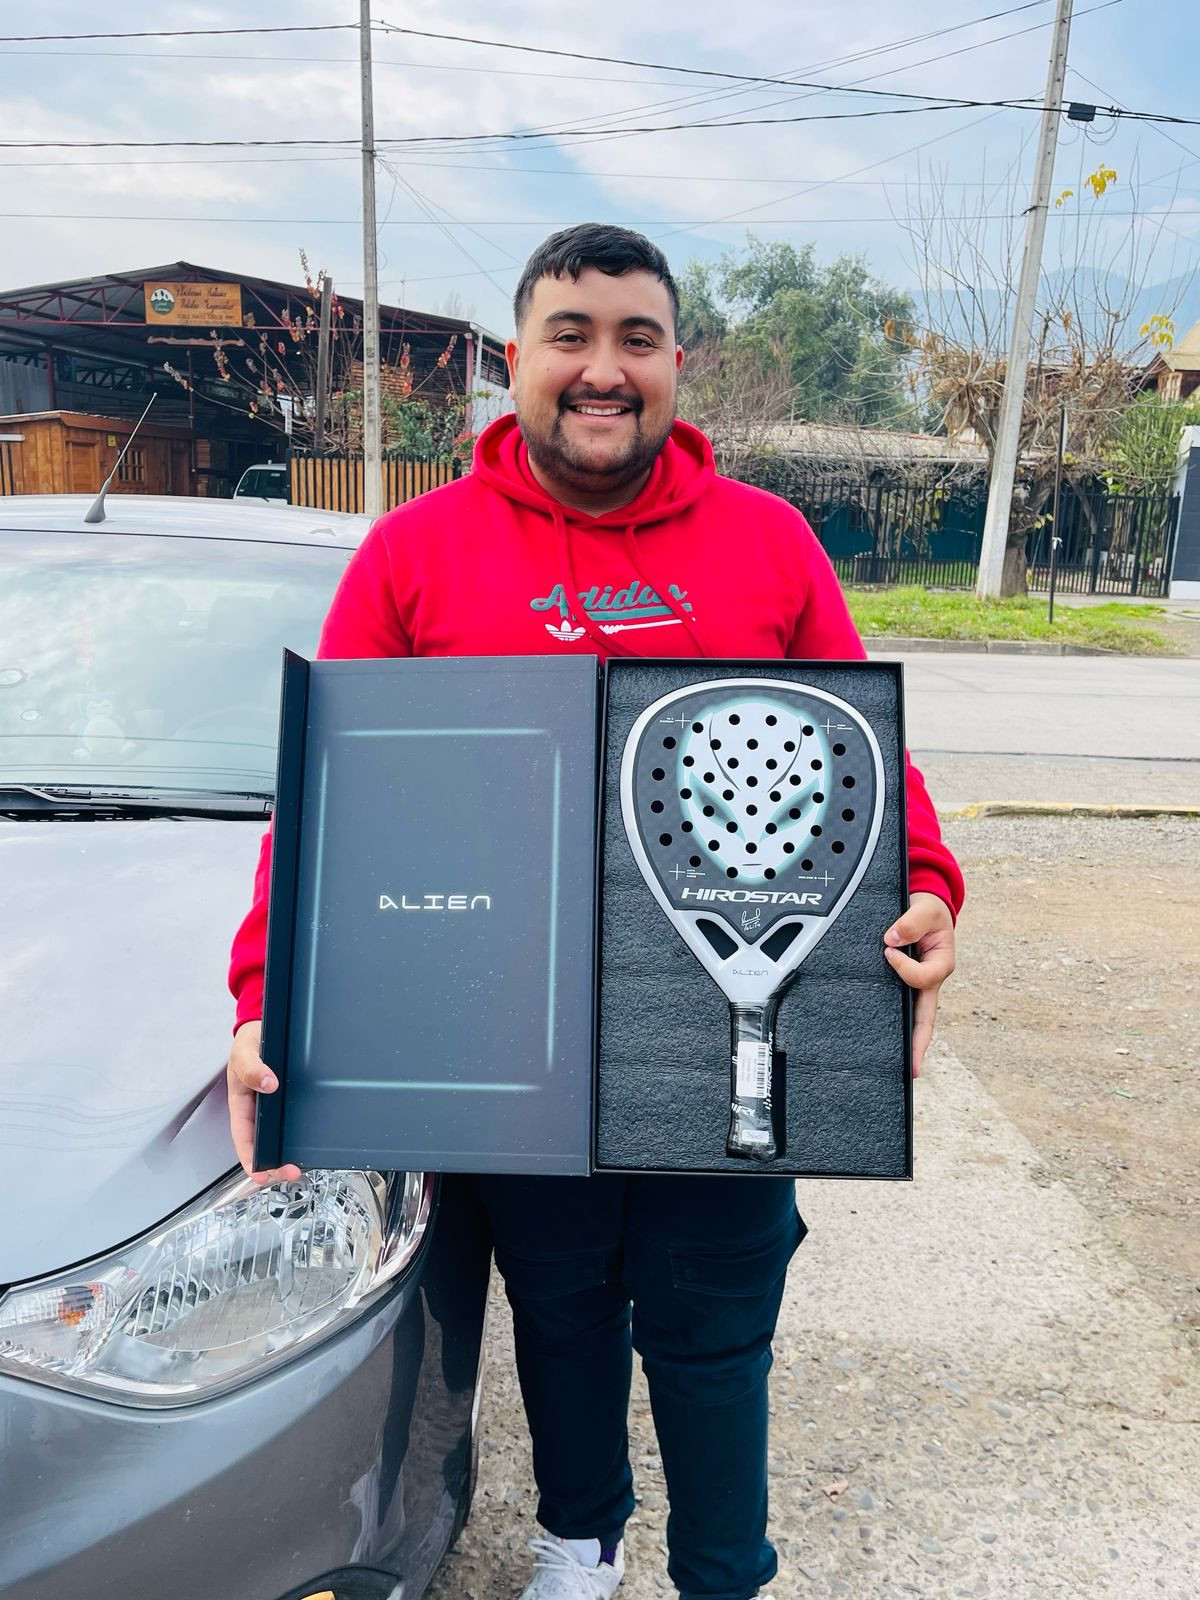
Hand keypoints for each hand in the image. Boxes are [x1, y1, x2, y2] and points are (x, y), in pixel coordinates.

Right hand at [227, 1019, 301, 1184]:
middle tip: (292, 1171)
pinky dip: (297, 1134)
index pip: (243, 1138)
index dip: (251, 1160)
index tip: (262, 1175)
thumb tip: (267, 1083)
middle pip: (262, 1145)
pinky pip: (290, 1122)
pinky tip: (308, 1140)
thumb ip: (252, 1067)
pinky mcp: (287, 1101)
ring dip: (287, 1153)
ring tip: (302, 1164)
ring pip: (277, 1137)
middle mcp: (256, 1109)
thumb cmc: (249, 1040)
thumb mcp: (244, 1051)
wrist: (263, 1025)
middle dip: (274, 1164)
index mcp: (241, 1102)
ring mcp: (272, 1106)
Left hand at [883, 892, 956, 1077]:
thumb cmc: (928, 911)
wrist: (924, 908)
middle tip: (912, 1069)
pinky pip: (900, 1006)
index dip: (904, 968)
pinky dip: (895, 1024)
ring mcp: (918, 986)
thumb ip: (910, 923)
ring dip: (908, 1040)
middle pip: (927, 1018)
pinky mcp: (904, 985)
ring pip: (914, 1018)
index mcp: (941, 965)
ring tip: (898, 1066)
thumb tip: (890, 940)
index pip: (922, 978)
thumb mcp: (925, 909)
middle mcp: (930, 980)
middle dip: (919, 1043)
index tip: (888, 949)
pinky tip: (881, 1039)